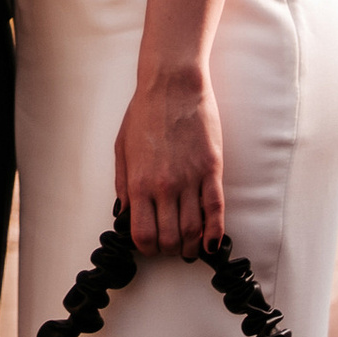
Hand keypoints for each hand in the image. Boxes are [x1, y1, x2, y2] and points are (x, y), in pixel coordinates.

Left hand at [114, 68, 225, 257]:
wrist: (172, 86)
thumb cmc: (145, 113)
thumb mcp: (122, 149)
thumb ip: (122, 185)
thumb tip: (124, 215)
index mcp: (139, 182)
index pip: (142, 233)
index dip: (147, 247)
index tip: (150, 246)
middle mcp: (164, 186)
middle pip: (170, 238)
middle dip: (170, 250)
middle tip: (172, 248)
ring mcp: (190, 179)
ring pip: (194, 230)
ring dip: (192, 247)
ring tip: (191, 249)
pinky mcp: (211, 170)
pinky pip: (215, 209)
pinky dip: (215, 232)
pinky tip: (212, 243)